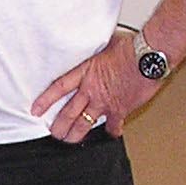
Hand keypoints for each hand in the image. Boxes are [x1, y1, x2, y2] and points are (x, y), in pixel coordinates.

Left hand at [32, 30, 163, 143]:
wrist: (150, 56)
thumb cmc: (132, 47)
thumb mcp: (106, 44)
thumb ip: (97, 52)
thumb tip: (95, 45)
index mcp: (86, 72)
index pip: (59, 88)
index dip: (46, 100)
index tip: (36, 110)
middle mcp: (92, 90)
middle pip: (68, 114)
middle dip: (59, 127)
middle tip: (54, 133)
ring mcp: (104, 102)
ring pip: (83, 124)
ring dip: (75, 135)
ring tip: (70, 140)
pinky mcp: (119, 110)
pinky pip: (112, 126)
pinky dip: (112, 131)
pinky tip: (112, 133)